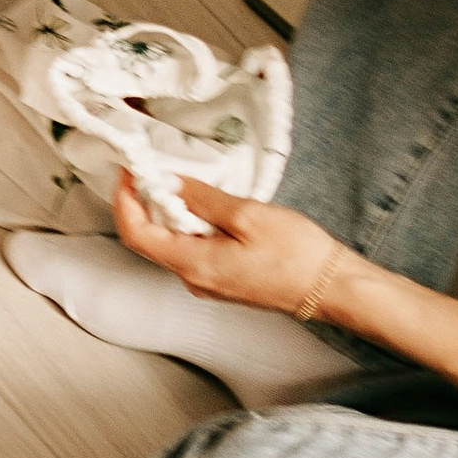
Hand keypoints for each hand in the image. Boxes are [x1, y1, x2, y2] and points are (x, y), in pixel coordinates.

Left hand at [112, 172, 354, 322]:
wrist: (332, 288)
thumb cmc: (297, 255)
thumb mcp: (248, 215)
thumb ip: (203, 199)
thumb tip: (171, 184)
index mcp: (194, 265)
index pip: (136, 234)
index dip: (125, 200)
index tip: (129, 171)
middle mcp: (194, 280)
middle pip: (151, 239)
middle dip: (146, 202)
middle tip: (154, 169)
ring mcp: (209, 284)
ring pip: (173, 244)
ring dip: (171, 212)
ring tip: (183, 182)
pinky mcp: (225, 281)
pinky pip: (194, 251)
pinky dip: (191, 225)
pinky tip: (208, 206)